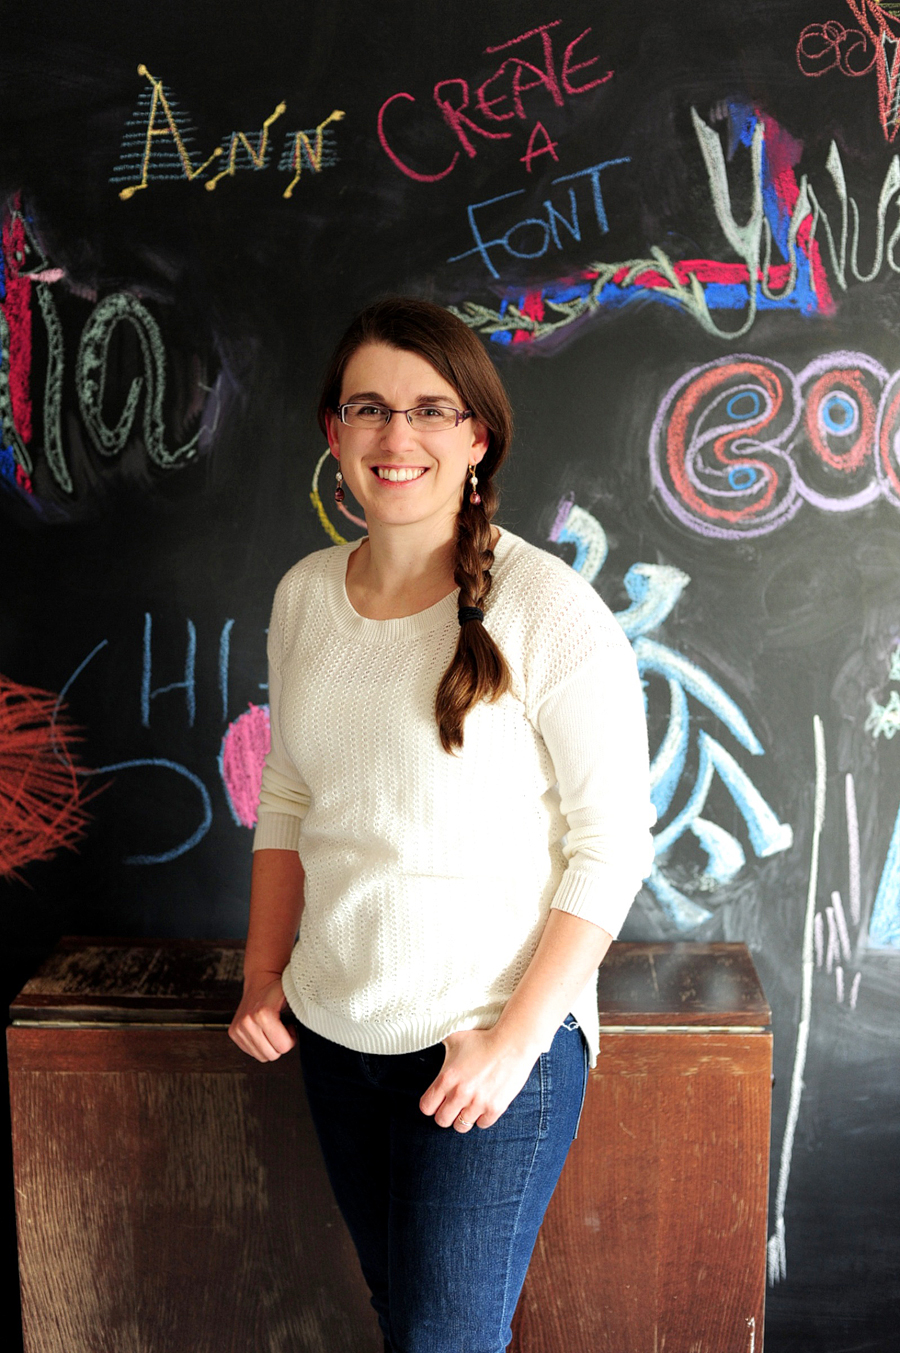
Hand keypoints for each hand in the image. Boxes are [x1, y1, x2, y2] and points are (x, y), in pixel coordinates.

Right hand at [228, 975, 296, 1061]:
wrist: (262, 979)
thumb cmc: (281, 990)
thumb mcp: (295, 1000)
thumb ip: (304, 1014)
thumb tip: (318, 1025)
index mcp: (263, 1014)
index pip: (283, 1047)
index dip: (291, 1038)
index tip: (290, 1025)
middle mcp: (247, 1021)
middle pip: (272, 1055)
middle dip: (280, 1044)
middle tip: (282, 1027)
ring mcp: (238, 1028)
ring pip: (262, 1056)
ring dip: (270, 1045)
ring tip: (273, 1028)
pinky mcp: (233, 1032)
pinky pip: (252, 1052)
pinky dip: (260, 1044)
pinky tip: (264, 1030)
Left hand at [418, 1027, 539, 1132]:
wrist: (512, 1043)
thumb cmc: (483, 1038)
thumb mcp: (455, 1037)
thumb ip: (439, 1041)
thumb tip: (427, 1034)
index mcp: (446, 1078)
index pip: (426, 1107)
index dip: (431, 1105)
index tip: (438, 1100)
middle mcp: (459, 1094)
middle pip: (442, 1121)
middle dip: (446, 1114)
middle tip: (454, 1105)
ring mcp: (478, 1103)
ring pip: (461, 1127)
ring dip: (464, 1117)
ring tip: (469, 1105)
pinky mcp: (495, 1108)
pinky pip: (481, 1125)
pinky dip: (481, 1118)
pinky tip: (484, 1104)